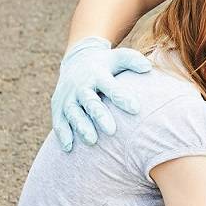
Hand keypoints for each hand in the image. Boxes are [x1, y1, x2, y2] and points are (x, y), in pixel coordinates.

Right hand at [51, 36, 151, 150]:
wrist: (76, 60)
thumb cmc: (106, 64)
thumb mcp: (119, 57)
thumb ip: (133, 61)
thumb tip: (148, 68)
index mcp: (97, 74)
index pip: (111, 86)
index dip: (122, 97)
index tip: (136, 109)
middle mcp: (81, 86)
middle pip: (90, 102)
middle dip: (99, 116)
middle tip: (112, 131)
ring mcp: (68, 97)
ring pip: (73, 113)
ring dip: (81, 127)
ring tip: (92, 141)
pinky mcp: (58, 107)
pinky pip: (59, 122)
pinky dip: (63, 134)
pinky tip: (69, 148)